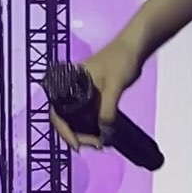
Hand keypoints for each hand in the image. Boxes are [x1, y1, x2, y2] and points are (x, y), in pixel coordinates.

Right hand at [50, 35, 142, 151]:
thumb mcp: (114, 87)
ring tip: (101, 142)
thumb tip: (105, 136)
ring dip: (86, 133)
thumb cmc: (121, 60)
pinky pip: (87, 114)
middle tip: (97, 145)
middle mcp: (70, 88)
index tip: (77, 146)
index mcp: (67, 83)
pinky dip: (93, 126)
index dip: (65, 133)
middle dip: (78, 136)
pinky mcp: (92, 93)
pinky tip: (104, 134)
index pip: (57, 114)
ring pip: (76, 119)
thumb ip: (107, 111)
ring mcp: (80, 91)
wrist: (134, 46)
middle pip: (65, 119)